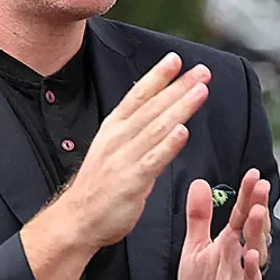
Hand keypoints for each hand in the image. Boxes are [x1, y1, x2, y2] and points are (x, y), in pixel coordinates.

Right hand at [60, 51, 210, 247]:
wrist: (78, 219)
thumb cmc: (99, 186)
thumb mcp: (112, 147)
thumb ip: (136, 130)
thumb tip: (160, 113)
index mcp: (114, 127)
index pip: (138, 95)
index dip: (157, 76)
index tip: (175, 59)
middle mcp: (118, 138)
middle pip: (153, 106)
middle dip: (179, 87)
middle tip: (202, 71)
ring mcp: (124, 158)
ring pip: (157, 127)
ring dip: (181, 107)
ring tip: (200, 91)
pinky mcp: (131, 181)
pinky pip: (154, 159)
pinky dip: (169, 144)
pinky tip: (183, 131)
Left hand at [179, 170, 271, 279]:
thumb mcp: (194, 250)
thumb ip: (199, 219)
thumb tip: (200, 183)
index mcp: (229, 243)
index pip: (240, 214)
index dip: (247, 195)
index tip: (253, 174)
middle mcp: (241, 257)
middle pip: (252, 229)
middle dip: (257, 207)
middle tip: (260, 186)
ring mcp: (246, 278)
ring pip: (256, 252)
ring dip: (256, 233)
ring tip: (256, 213)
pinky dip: (252, 270)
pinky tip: (251, 255)